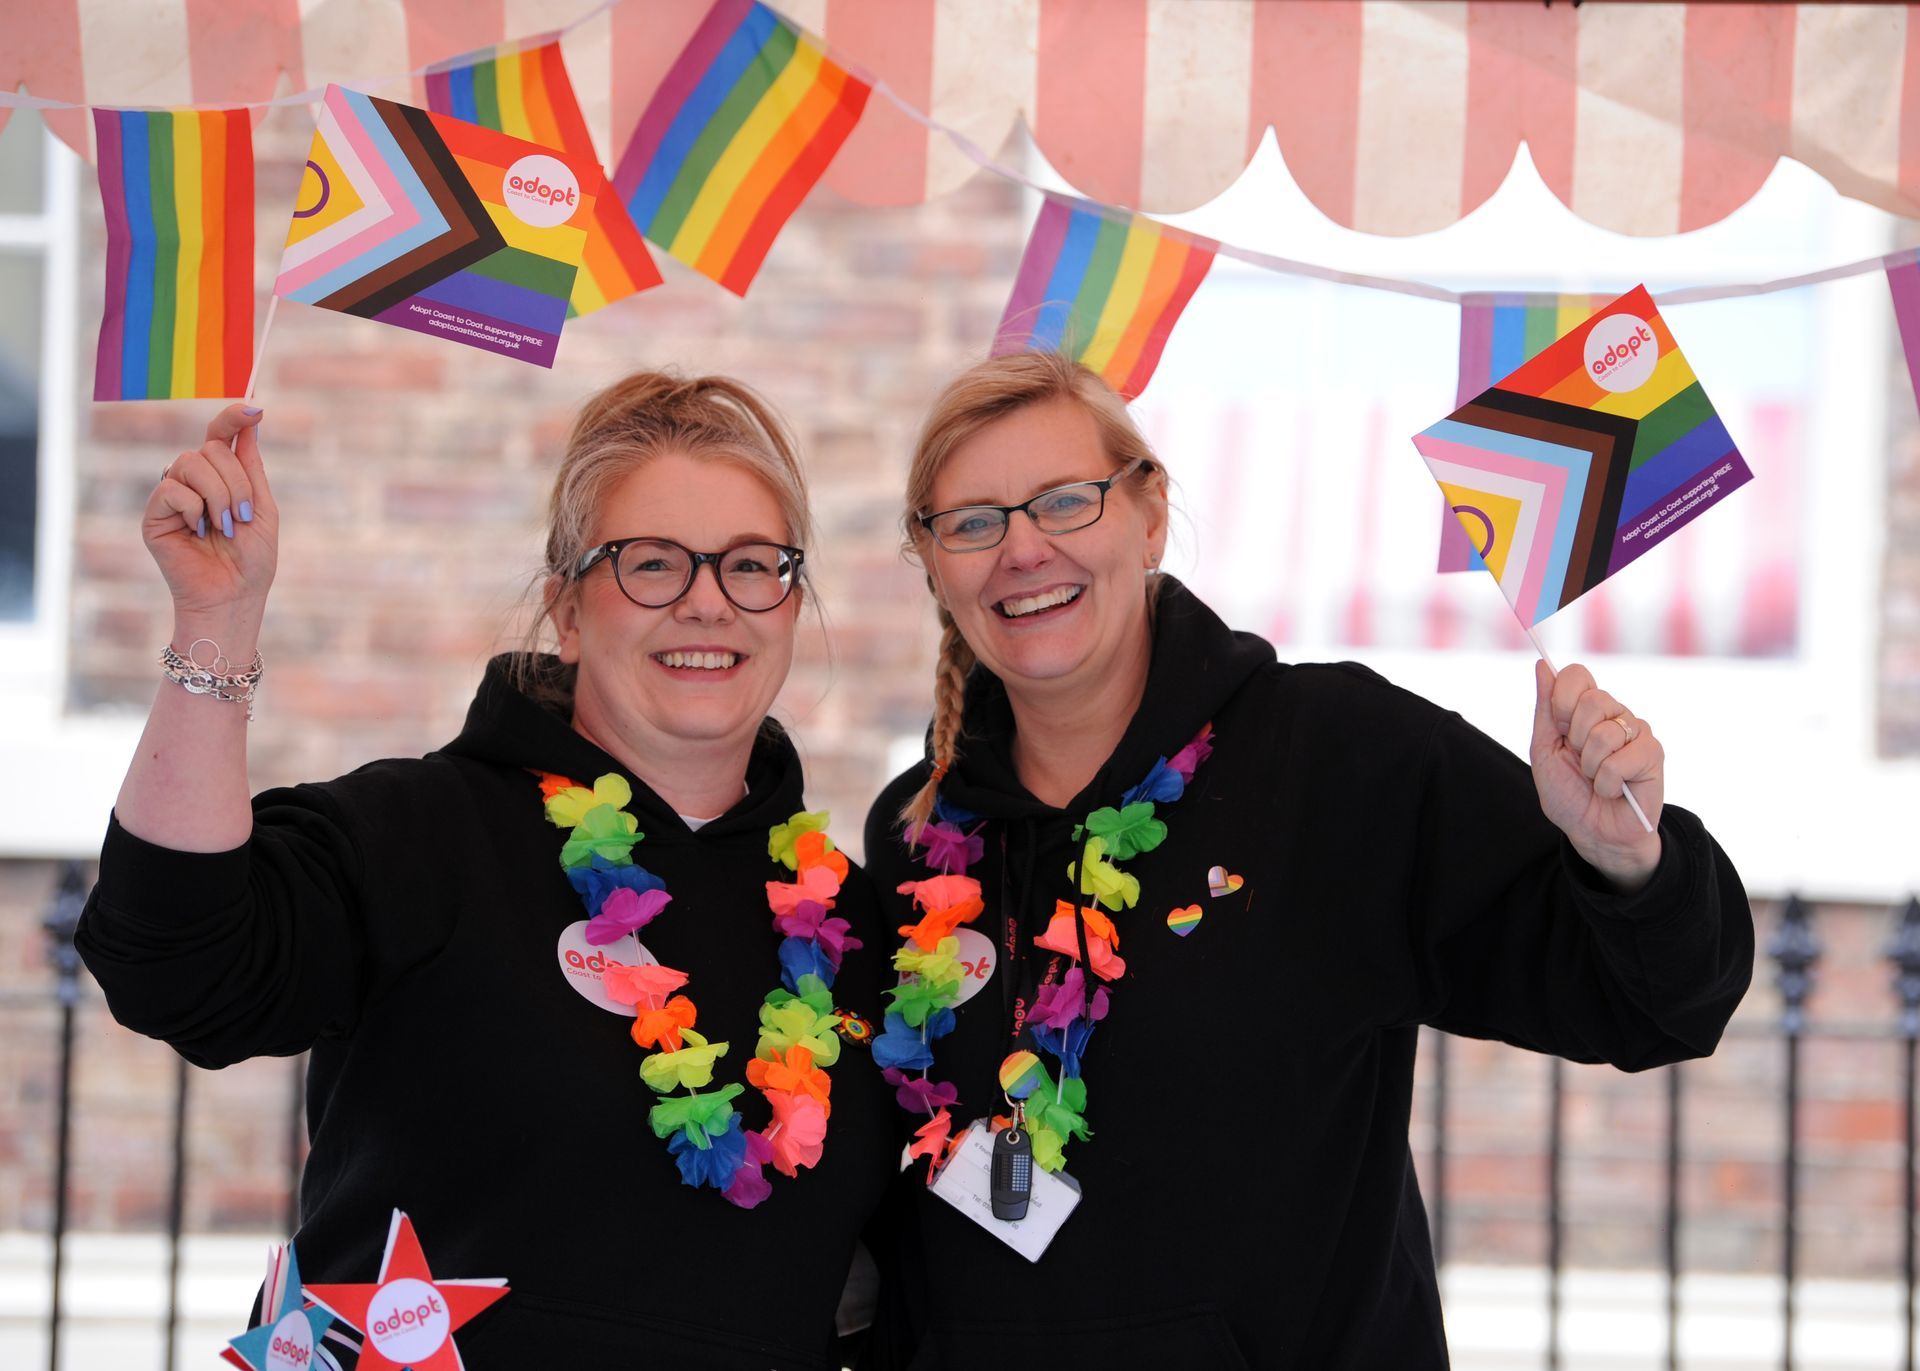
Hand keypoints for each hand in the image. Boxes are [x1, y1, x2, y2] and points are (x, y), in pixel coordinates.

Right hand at [145, 406, 276, 632]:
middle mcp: (194, 481)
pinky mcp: (155, 515)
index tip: (254, 406)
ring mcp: (173, 496)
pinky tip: (199, 532)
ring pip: (191, 463)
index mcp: (222, 477)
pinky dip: (194, 509)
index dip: (233, 417)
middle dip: (236, 483)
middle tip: (241, 518)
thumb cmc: (251, 558)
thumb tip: (252, 417)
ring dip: (219, 496)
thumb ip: (251, 465)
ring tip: (224, 528)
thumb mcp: (262, 507)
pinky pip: (172, 488)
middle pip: (211, 449)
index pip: (221, 435)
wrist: (233, 596)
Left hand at [1528, 660, 1663, 890]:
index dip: (1562, 700)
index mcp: (1586, 709)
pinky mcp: (1653, 754)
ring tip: (1596, 778)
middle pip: (1591, 700)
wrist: (1593, 832)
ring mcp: (1636, 731)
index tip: (1559, 727)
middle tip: (1580, 760)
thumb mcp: (1544, 751)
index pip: (1577, 675)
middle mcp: (1614, 714)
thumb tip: (1542, 665)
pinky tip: (1613, 790)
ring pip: (1604, 733)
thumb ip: (1545, 709)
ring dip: (1590, 766)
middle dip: (1575, 739)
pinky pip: (1619, 761)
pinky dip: (1607, 783)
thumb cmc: (1569, 793)